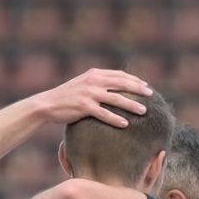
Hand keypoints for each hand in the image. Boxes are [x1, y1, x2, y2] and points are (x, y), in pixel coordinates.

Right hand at [31, 69, 152, 128]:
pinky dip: (115, 118)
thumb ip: (97, 83)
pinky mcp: (84, 107)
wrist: (47, 103)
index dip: (134, 80)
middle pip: (122, 83)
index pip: (119, 75)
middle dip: (138, 89)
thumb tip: (114, 87)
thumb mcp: (83, 84)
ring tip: (144, 111)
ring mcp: (89, 94)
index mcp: (94, 74)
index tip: (145, 86)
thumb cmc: (67, 96)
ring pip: (116, 99)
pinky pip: (104, 113)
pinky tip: (125, 124)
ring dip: (131, 105)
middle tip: (151, 95)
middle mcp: (93, 81)